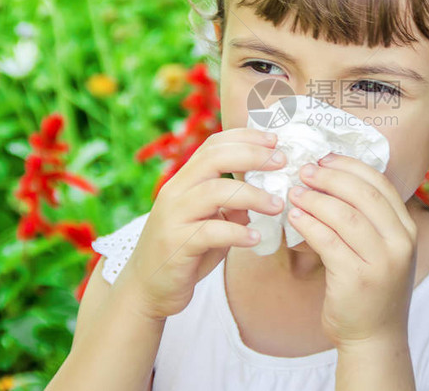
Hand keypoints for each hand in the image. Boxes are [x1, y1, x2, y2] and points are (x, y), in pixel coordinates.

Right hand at [115, 128, 285, 320]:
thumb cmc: (184, 252)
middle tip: (281, 162)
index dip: (245, 138)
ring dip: (252, 196)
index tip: (275, 141)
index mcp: (184, 181)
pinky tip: (255, 238)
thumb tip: (264, 196)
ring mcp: (173, 217)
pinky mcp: (175, 245)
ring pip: (214, 192)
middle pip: (214, 158)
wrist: (147, 289)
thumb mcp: (209, 222)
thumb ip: (231, 207)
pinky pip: (210, 232)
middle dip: (251, 155)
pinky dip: (237, 232)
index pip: (213, 146)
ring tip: (277, 205)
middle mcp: (175, 192)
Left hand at [288, 153, 417, 346]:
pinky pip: (329, 242)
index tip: (324, 158)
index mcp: (407, 229)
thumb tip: (331, 178)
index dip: (349, 166)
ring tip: (294, 192)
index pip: (380, 184)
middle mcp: (401, 242)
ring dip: (315, 199)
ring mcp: (382, 262)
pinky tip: (294, 217)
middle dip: (330, 177)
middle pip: (363, 195)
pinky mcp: (357, 280)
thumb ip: (368, 218)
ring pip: (345, 216)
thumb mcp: (383, 249)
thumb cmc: (372, 288)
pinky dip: (309, 224)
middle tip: (304, 170)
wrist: (375, 337)